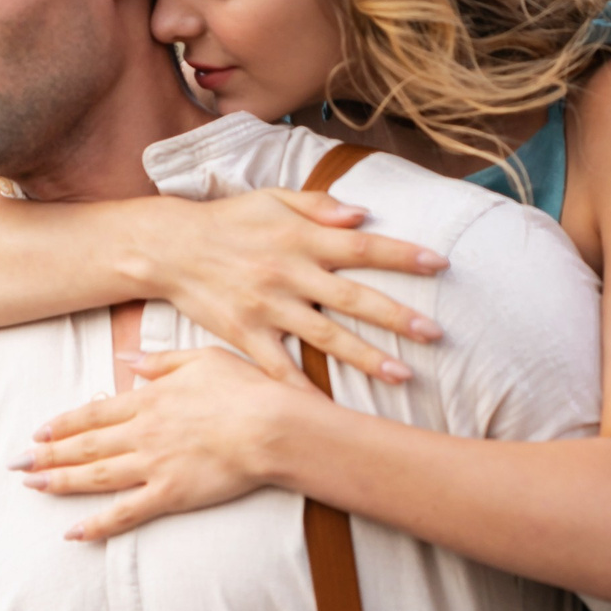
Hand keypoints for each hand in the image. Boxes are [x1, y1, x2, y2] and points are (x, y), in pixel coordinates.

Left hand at [11, 347, 310, 539]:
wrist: (271, 425)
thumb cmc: (246, 389)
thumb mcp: (202, 358)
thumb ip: (161, 361)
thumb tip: (128, 360)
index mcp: (150, 399)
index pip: (95, 412)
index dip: (64, 423)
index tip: (39, 430)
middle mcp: (142, 432)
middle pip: (85, 445)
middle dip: (47, 454)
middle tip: (16, 463)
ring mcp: (153, 464)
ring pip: (95, 476)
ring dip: (60, 481)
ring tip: (32, 486)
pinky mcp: (170, 494)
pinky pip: (125, 513)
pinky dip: (97, 524)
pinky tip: (72, 532)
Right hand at [127, 190, 442, 386]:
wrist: (170, 249)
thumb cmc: (228, 220)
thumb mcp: (272, 199)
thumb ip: (319, 205)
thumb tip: (364, 213)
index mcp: (300, 239)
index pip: (362, 246)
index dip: (402, 255)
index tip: (440, 265)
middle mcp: (288, 274)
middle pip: (352, 298)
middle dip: (397, 317)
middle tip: (436, 334)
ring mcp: (267, 308)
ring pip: (325, 337)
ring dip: (365, 358)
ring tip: (402, 376)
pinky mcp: (246, 335)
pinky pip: (280, 369)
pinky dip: (305, 391)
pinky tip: (331, 411)